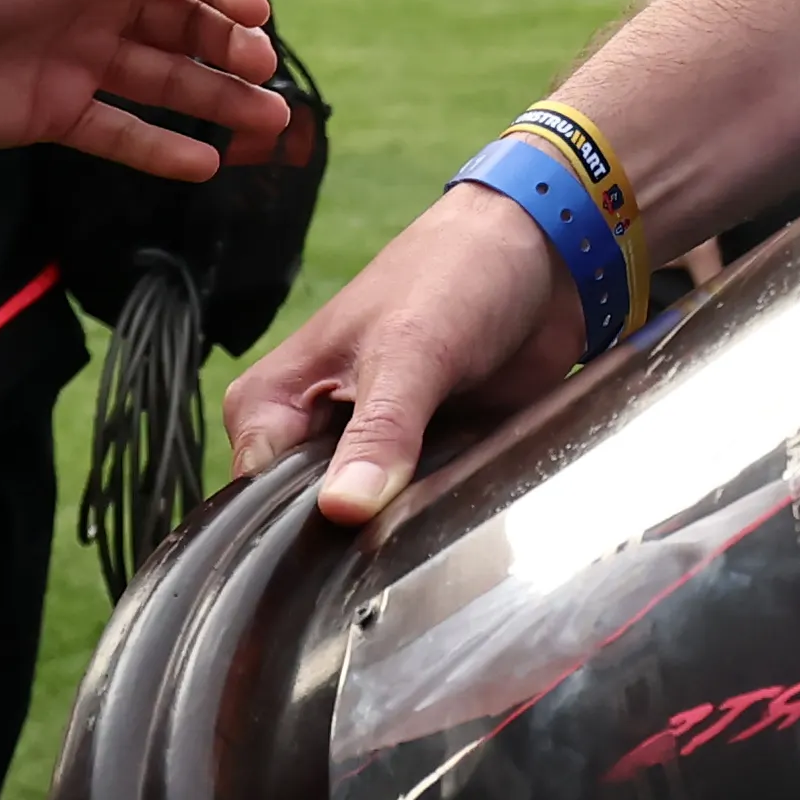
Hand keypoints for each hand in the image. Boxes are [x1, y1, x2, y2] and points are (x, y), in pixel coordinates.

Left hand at [0, 0, 283, 177]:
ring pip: (163, 83)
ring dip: (216, 100)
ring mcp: (75, 64)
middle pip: (182, 29)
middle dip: (230, 50)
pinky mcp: (51, 114)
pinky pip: (118, 133)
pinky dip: (160, 150)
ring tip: (269, 123)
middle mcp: (94, 8)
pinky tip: (205, 164)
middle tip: (263, 72)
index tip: (256, 17)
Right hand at [221, 181, 585, 523]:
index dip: (297, 532)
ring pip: (369, 527)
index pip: (256, 498)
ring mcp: (369, 452)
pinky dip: (442, 517)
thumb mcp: (411, 349)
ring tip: (437, 526)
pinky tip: (465, 519)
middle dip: (354, 541)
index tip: (344, 545)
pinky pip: (421, 513)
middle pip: (310, 522)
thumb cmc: (455, 273)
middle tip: (398, 542)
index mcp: (273, 402)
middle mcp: (312, 434)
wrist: (543, 253)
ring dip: (404, 532)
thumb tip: (342, 509)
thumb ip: (379, 431)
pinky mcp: (425, 462)